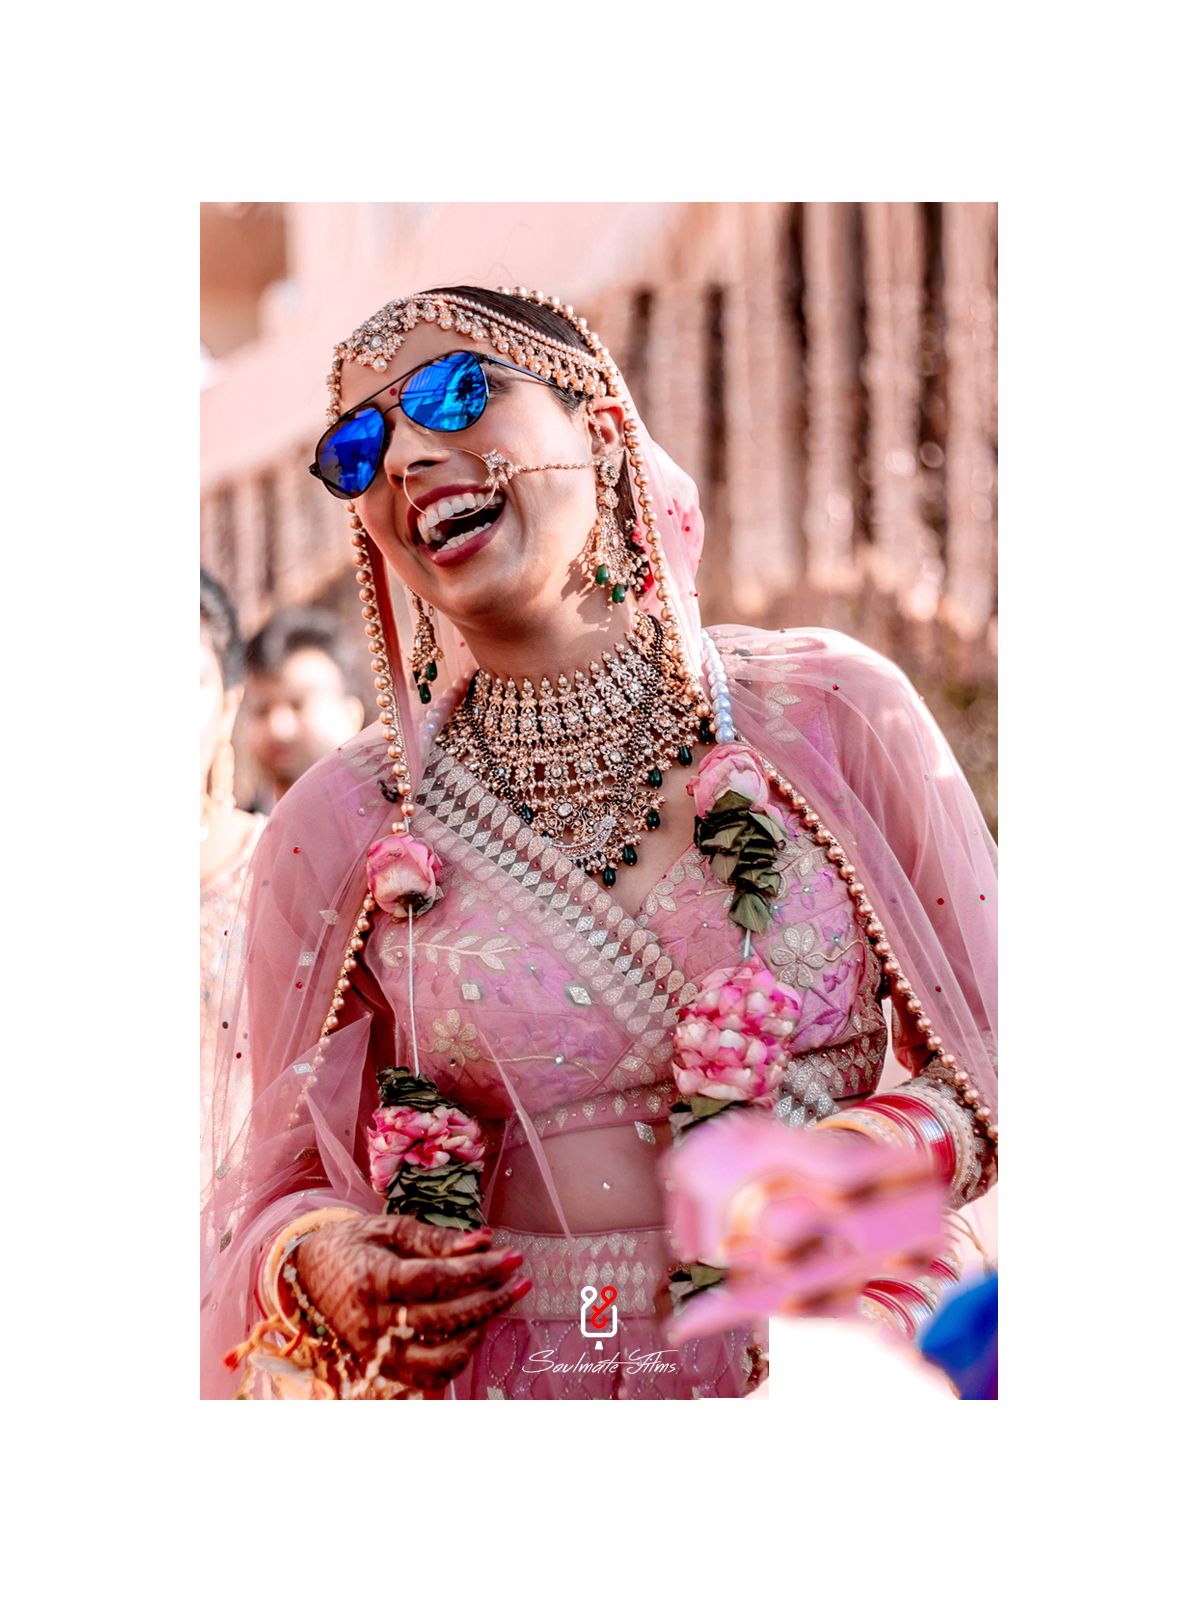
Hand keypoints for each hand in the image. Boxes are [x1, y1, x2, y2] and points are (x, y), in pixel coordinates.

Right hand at [294, 1213, 530, 1392]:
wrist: (302, 1275)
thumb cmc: (351, 1244)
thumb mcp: (386, 1227)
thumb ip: (433, 1237)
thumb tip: (483, 1240)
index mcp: (371, 1278)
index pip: (435, 1279)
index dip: (479, 1270)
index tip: (514, 1257)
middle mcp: (372, 1321)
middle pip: (443, 1319)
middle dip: (490, 1299)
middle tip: (520, 1280)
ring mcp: (374, 1351)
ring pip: (437, 1360)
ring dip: (476, 1334)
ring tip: (495, 1306)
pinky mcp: (378, 1368)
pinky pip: (425, 1379)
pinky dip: (454, 1361)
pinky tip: (471, 1332)